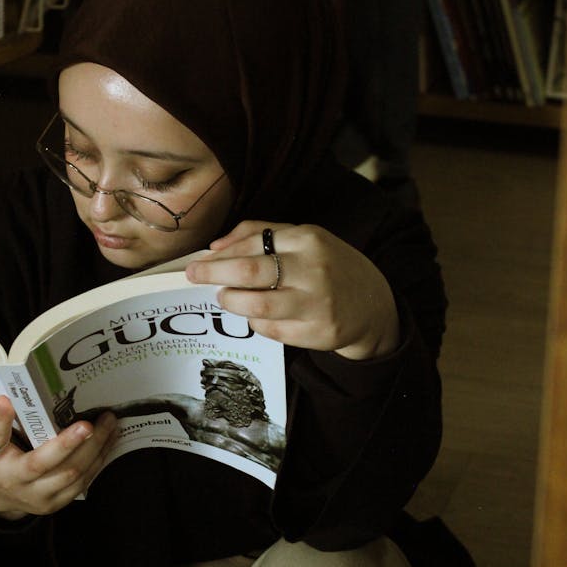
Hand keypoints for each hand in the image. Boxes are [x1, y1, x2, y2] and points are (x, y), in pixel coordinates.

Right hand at [0, 394, 118, 519]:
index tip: (5, 400)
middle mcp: (15, 480)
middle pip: (41, 465)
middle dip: (65, 445)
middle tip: (85, 424)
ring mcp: (39, 494)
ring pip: (71, 473)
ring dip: (93, 448)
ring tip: (108, 420)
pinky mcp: (59, 500)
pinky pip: (85, 480)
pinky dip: (100, 458)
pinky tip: (112, 436)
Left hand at [185, 220, 399, 359]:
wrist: (372, 305)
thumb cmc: (329, 268)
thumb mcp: (304, 240)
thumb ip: (260, 234)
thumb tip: (215, 245)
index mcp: (308, 239)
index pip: (252, 243)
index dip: (220, 253)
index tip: (199, 260)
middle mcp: (313, 269)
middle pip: (249, 272)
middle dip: (213, 274)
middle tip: (194, 276)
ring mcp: (316, 303)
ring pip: (255, 305)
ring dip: (232, 301)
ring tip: (225, 297)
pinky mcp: (317, 332)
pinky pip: (270, 329)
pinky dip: (256, 322)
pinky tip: (257, 315)